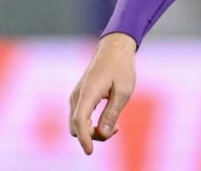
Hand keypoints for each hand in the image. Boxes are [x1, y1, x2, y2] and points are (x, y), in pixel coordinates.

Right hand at [69, 32, 137, 154]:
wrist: (114, 48)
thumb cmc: (121, 67)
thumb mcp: (123, 91)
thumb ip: (112, 113)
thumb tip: (103, 133)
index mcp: (88, 92)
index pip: (80, 121)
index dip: (84, 139)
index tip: (90, 152)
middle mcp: (77, 95)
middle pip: (77, 127)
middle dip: (93, 136)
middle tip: (116, 129)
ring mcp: (76, 96)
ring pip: (77, 124)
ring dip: (93, 130)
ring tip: (115, 126)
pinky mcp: (80, 96)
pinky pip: (80, 117)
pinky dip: (90, 124)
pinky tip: (107, 119)